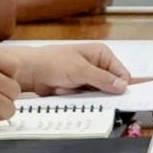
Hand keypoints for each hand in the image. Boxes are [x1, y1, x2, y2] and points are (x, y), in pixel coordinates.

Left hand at [4, 41, 127, 95]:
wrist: (31, 71)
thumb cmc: (52, 62)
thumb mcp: (80, 70)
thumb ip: (103, 79)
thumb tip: (121, 86)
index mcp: (102, 54)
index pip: (122, 74)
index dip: (121, 86)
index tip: (120, 98)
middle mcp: (98, 65)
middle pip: (112, 85)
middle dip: (100, 92)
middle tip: (87, 91)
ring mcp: (89, 77)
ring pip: (99, 93)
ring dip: (87, 95)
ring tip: (71, 88)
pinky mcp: (80, 87)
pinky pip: (88, 98)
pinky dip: (79, 98)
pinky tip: (67, 91)